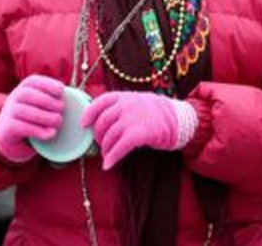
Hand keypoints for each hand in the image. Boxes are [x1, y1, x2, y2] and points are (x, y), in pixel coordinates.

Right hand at [0, 75, 64, 162]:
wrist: (11, 137)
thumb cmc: (33, 118)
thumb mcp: (41, 105)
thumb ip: (55, 99)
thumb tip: (82, 98)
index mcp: (23, 88)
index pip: (33, 81)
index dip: (48, 84)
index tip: (61, 92)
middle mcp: (13, 97)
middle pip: (28, 95)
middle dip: (48, 101)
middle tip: (62, 110)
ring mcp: (8, 113)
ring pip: (24, 111)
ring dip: (44, 117)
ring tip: (58, 122)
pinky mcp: (7, 129)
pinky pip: (21, 127)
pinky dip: (38, 130)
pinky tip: (51, 133)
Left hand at [81, 91, 195, 169]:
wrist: (177, 119)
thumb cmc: (155, 113)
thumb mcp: (136, 101)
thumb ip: (120, 107)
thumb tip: (100, 120)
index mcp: (123, 96)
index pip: (99, 102)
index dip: (88, 114)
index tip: (83, 124)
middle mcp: (125, 105)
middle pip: (102, 123)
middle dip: (98, 136)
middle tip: (101, 145)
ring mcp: (132, 119)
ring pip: (109, 137)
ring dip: (105, 150)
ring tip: (107, 156)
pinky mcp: (139, 133)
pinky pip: (119, 148)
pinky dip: (112, 158)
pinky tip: (108, 165)